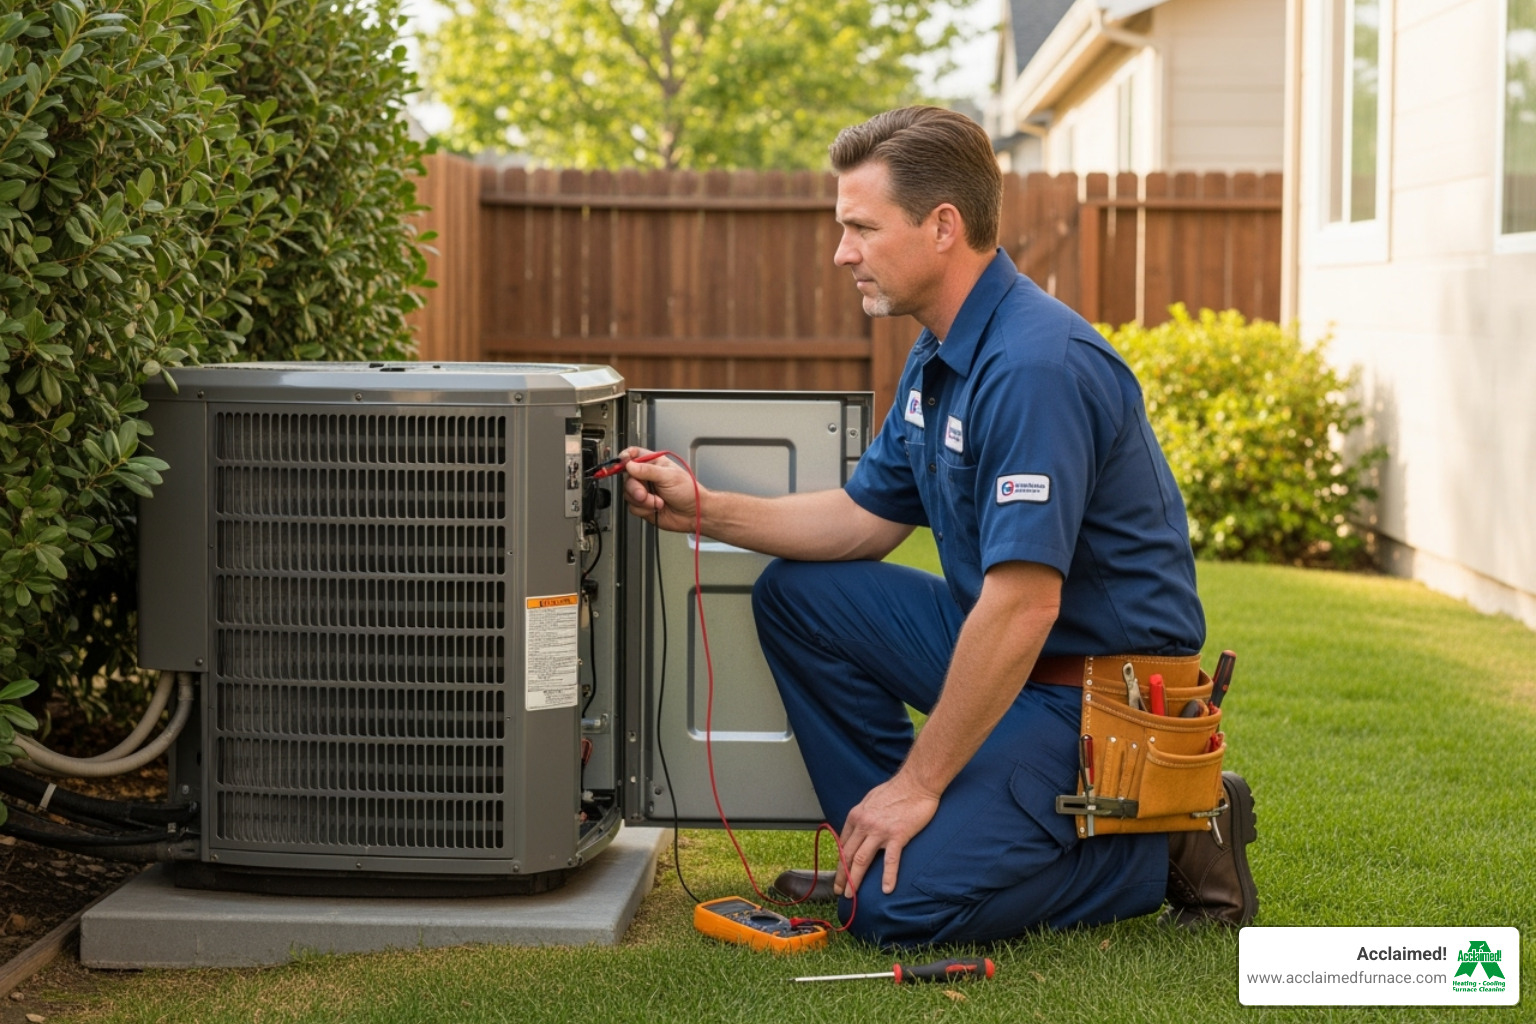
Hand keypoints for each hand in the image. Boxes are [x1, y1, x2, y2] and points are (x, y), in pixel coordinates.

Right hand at [617, 447, 702, 532]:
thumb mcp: (669, 477)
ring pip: (628, 494)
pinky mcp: (643, 506)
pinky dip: (644, 509)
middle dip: (635, 488)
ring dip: (642, 501)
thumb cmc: (689, 491)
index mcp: (654, 463)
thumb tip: (630, 465)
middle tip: (644, 494)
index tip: (624, 463)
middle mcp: (647, 476)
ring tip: (658, 502)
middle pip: (627, 478)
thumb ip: (647, 471)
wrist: (694, 514)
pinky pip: (633, 507)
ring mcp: (644, 492)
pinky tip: (656, 508)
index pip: (634, 455)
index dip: (626, 458)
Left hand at [834, 774, 940, 896]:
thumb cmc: (896, 789)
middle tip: (839, 891)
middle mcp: (864, 824)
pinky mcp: (898, 836)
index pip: (843, 843)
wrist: (916, 783)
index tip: (839, 874)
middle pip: (848, 855)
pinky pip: (890, 860)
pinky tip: (886, 889)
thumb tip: (859, 828)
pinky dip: (888, 876)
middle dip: (842, 875)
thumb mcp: (870, 800)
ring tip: (851, 895)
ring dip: (854, 880)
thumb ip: (863, 815)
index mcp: (856, 816)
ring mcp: (880, 831)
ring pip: (862, 860)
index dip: (840, 861)